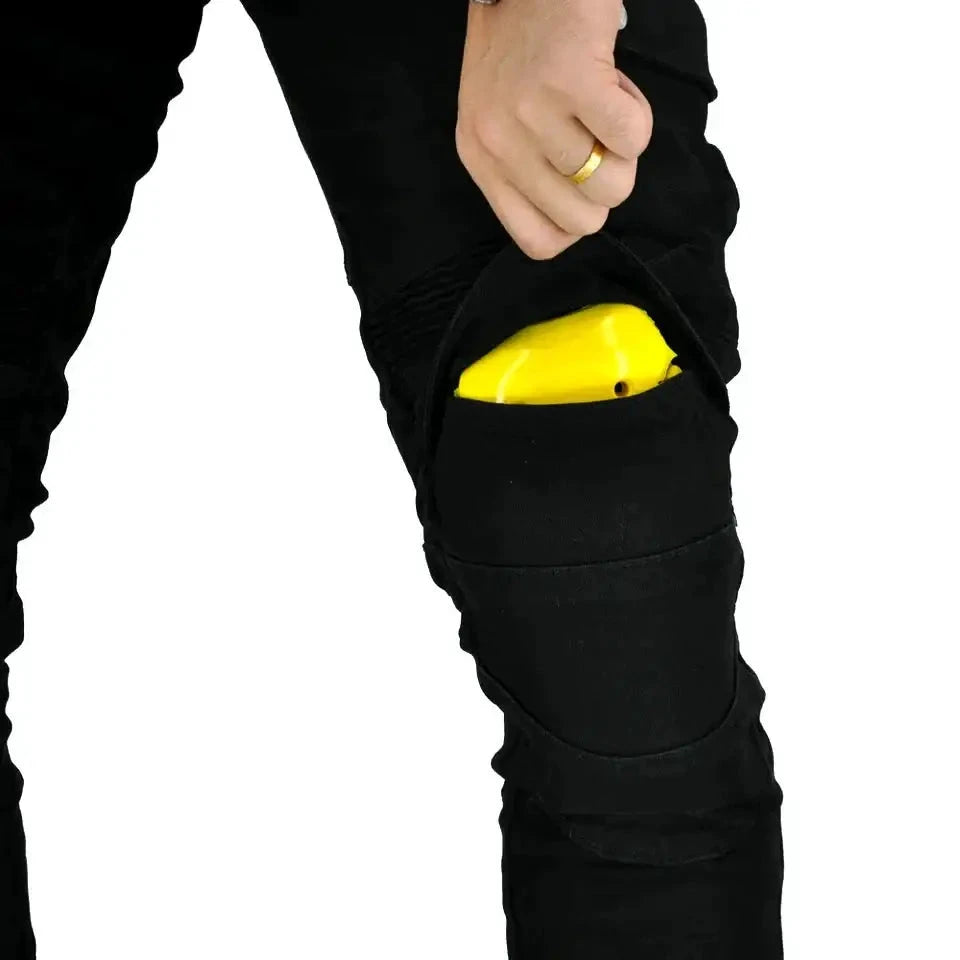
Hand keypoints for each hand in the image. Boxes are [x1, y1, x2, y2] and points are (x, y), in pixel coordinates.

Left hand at [457, 0, 652, 259]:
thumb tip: (580, 217)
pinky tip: (614, 83)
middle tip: (596, 136)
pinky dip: (638, 112)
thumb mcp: (500, 119)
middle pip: (584, 222)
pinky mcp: (572, 81)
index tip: (581, 187)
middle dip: (607, 183)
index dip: (574, 223)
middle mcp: (498, 143)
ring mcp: (532, 113)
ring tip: (603, 104)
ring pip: (614, 184)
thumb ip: (526, 171)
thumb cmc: (521, 43)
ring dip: (625, 147)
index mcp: (480, 160)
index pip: (537, 242)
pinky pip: (634, 137)